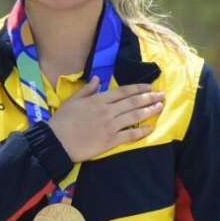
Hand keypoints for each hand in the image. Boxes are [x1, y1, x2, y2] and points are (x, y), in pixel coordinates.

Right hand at [48, 79, 163, 161]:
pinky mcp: (110, 140)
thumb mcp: (72, 100)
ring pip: (134, 116)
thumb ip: (87, 90)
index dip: (138, 88)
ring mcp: (110, 126)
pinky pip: (129, 135)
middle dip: (149, 97)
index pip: (123, 92)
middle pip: (133, 102)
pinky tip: (151, 128)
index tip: (150, 87)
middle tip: (162, 95)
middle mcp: (107, 111)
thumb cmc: (62, 121)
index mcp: (98, 100)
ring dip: (149, 110)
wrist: (56, 141)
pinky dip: (141, 131)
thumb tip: (97, 79)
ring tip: (160, 106)